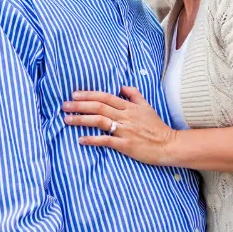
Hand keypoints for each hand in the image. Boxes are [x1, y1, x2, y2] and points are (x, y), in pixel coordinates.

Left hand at [62, 86, 176, 165]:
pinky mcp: (126, 145)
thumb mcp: (147, 106)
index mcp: (128, 106)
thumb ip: (134, 94)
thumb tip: (121, 86)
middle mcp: (125, 116)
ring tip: (67, 120)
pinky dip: (93, 139)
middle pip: (98, 107)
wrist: (168, 144)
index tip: (74, 94)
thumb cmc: (157, 126)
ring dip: (81, 120)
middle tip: (64, 105)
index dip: (88, 94)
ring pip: (100, 121)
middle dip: (79, 105)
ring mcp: (125, 130)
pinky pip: (106, 141)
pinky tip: (81, 139)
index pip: (105, 96)